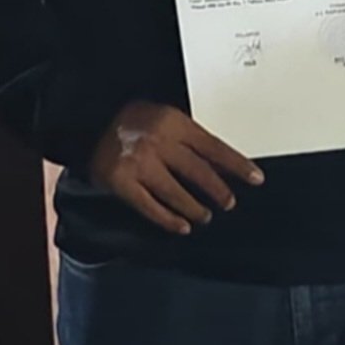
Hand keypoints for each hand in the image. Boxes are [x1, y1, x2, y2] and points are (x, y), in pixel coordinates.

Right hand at [88, 100, 263, 235]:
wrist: (89, 120)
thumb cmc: (133, 120)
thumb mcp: (167, 118)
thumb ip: (190, 138)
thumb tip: (221, 164)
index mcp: (175, 124)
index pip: (214, 147)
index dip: (237, 165)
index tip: (255, 178)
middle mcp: (158, 143)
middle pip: (198, 172)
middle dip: (218, 190)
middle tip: (229, 202)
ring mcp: (139, 164)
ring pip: (176, 193)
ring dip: (195, 208)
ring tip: (205, 216)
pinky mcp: (122, 182)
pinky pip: (150, 206)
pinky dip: (168, 219)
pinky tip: (180, 226)